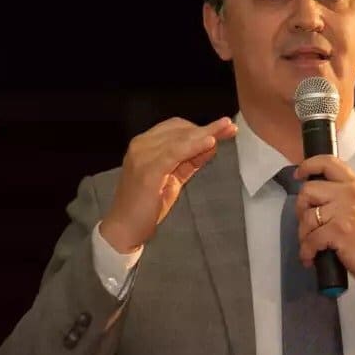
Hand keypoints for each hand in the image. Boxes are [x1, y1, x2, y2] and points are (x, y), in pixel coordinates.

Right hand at [100, 116, 237, 252]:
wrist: (125, 228)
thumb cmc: (146, 204)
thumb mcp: (174, 177)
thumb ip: (190, 160)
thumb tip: (211, 144)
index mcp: (145, 145)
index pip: (176, 127)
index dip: (201, 126)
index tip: (223, 126)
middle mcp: (141, 146)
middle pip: (180, 130)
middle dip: (208, 128)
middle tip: (230, 126)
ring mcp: (142, 156)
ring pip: (180, 139)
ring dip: (206, 133)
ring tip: (226, 130)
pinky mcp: (147, 170)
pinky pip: (175, 152)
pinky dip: (194, 146)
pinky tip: (210, 142)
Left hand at [293, 155, 354, 289]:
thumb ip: (343, 196)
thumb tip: (317, 198)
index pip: (328, 162)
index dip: (308, 166)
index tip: (299, 175)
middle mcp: (349, 193)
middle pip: (308, 190)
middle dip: (300, 208)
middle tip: (307, 223)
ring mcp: (343, 212)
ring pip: (306, 216)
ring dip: (303, 234)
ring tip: (310, 246)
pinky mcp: (338, 232)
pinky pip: (310, 239)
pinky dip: (307, 251)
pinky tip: (310, 258)